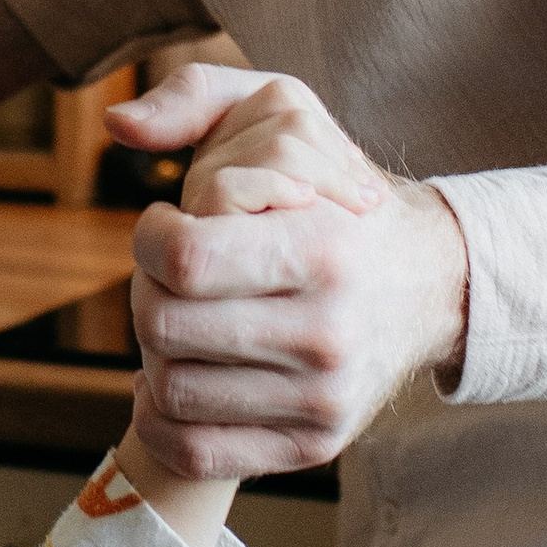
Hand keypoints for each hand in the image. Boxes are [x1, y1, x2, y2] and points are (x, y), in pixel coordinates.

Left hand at [107, 65, 471, 478]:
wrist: (427, 283)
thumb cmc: (330, 193)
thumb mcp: (280, 111)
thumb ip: (193, 95)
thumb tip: (119, 126)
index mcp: (322, 248)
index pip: (182, 259)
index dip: (152, 236)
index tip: (170, 224)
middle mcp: (328, 333)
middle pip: (162, 326)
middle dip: (147, 289)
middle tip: (175, 273)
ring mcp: (323, 399)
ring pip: (167, 387)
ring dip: (154, 349)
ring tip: (187, 316)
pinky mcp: (313, 446)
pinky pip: (192, 451)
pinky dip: (159, 417)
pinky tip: (176, 375)